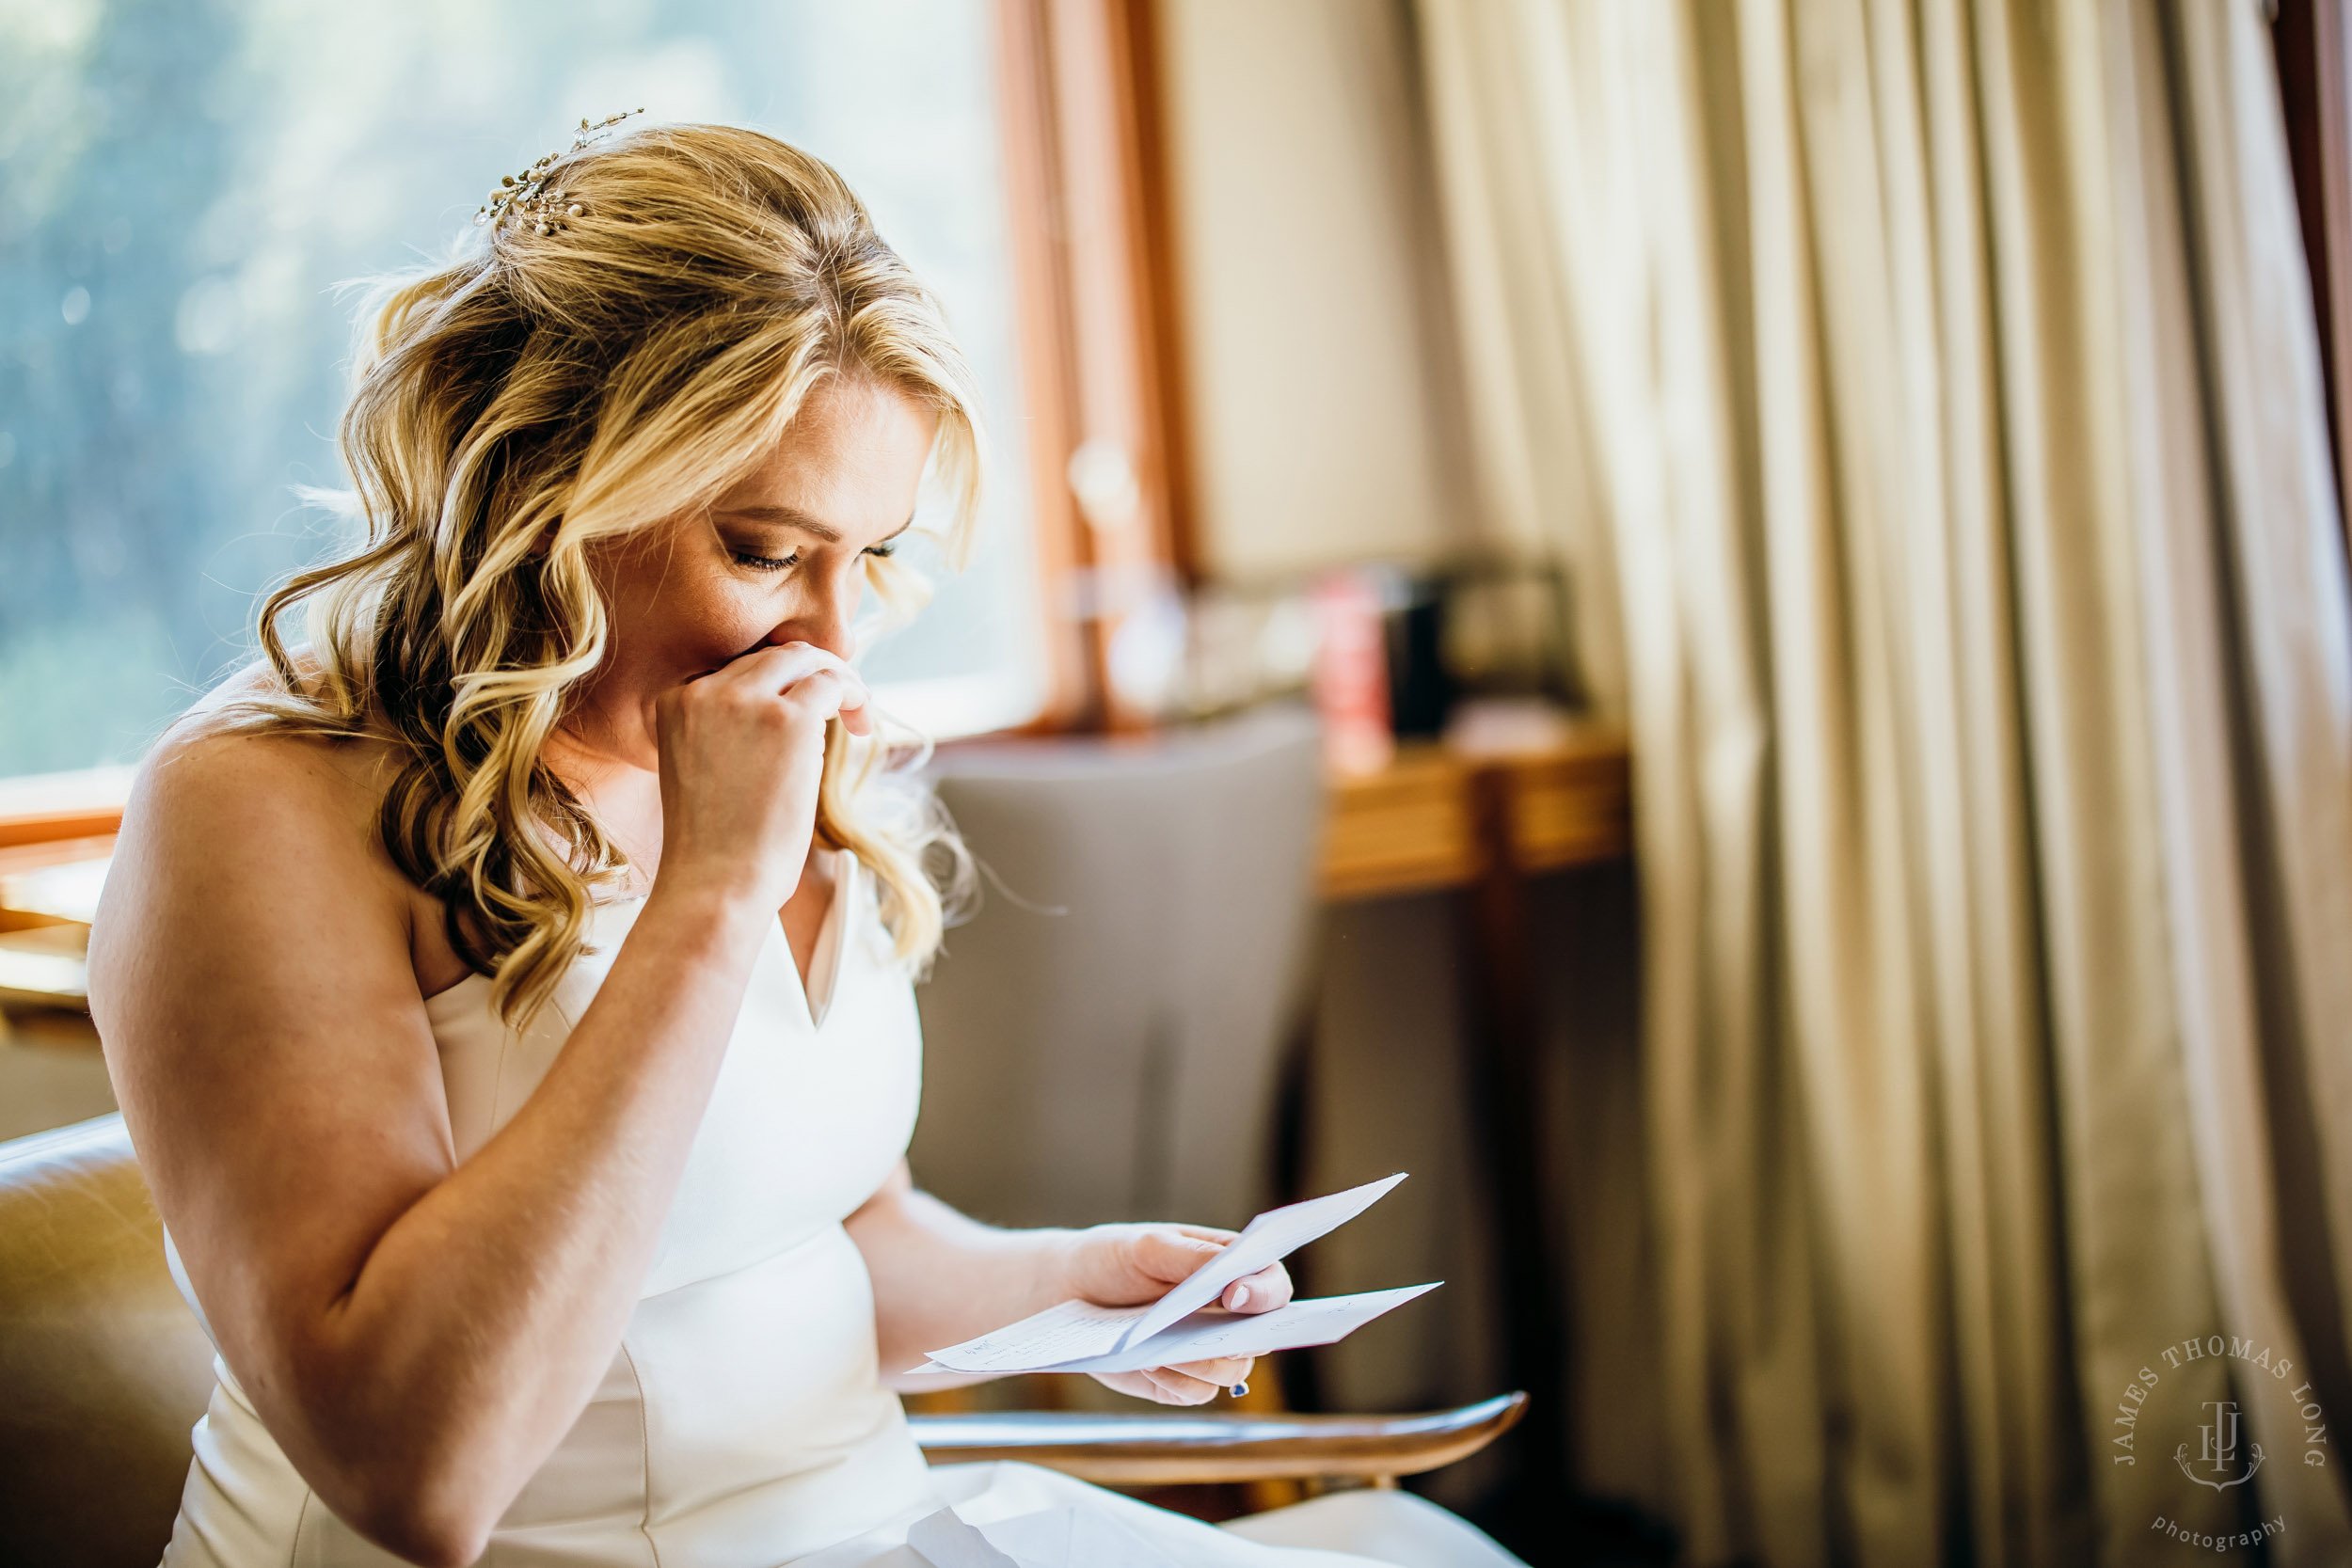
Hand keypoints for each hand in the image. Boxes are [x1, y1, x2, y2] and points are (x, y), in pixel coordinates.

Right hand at [649, 642, 870, 913]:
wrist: (715, 885)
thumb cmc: (713, 848)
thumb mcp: (702, 771)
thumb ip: (728, 731)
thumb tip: (786, 709)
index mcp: (672, 703)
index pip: (735, 670)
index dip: (777, 684)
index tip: (801, 708)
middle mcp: (702, 691)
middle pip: (772, 657)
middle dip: (811, 674)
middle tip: (840, 705)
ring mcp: (744, 701)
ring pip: (805, 659)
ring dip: (837, 680)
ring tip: (857, 712)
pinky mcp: (789, 719)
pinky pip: (832, 683)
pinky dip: (854, 695)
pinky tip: (862, 723)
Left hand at [1052, 1224, 1292, 1405]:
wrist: (1070, 1290)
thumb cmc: (1117, 1258)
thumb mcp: (1149, 1246)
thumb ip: (1193, 1258)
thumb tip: (1236, 1277)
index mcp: (1232, 1273)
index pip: (1272, 1287)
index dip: (1265, 1293)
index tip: (1235, 1295)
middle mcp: (1228, 1317)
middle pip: (1261, 1338)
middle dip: (1240, 1339)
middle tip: (1205, 1334)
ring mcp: (1206, 1351)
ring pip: (1232, 1372)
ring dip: (1203, 1363)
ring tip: (1165, 1350)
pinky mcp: (1180, 1382)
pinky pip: (1197, 1393)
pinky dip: (1177, 1381)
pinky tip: (1149, 1364)